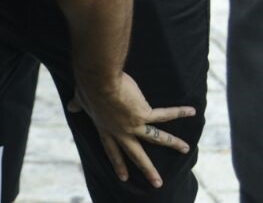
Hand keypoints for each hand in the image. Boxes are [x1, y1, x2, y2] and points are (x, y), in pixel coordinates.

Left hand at [68, 71, 195, 187]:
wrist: (97, 79)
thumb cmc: (87, 86)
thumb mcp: (80, 99)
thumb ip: (77, 105)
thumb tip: (70, 107)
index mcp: (105, 128)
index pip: (111, 149)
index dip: (117, 163)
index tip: (123, 177)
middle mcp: (120, 131)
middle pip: (135, 154)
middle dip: (147, 169)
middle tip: (157, 183)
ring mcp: (133, 125)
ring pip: (156, 138)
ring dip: (172, 144)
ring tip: (186, 149)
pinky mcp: (143, 114)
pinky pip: (165, 114)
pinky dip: (179, 112)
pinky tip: (192, 111)